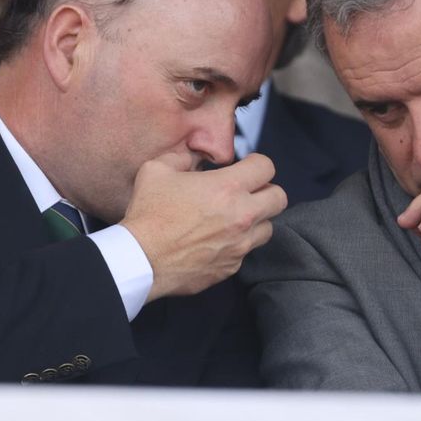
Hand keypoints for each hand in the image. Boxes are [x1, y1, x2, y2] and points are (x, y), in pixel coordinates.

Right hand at [121, 151, 286, 301]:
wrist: (141, 260)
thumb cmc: (148, 214)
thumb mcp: (157, 169)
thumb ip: (183, 156)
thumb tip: (195, 154)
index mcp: (228, 187)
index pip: (266, 167)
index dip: (256, 163)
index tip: (245, 167)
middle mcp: (242, 215)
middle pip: (279, 198)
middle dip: (266, 191)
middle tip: (247, 191)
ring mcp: (240, 244)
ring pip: (268, 228)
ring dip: (256, 220)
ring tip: (234, 217)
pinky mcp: (232, 266)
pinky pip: (246, 251)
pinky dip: (238, 244)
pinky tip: (217, 239)